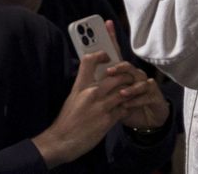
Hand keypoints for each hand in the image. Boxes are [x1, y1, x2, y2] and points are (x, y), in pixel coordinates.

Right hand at [32, 52, 131, 166]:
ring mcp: (101, 106)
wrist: (60, 142)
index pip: (89, 61)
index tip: (107, 57)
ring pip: (125, 91)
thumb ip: (85, 88)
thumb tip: (97, 79)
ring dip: (134, 90)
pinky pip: (125, 108)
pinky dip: (130, 106)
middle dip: (127, 76)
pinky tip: (130, 107)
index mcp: (80, 87)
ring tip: (137, 90)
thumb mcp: (72, 98)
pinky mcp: (108, 119)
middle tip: (131, 78)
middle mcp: (91, 93)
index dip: (100, 55)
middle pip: (117, 75)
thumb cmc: (66, 120)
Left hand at [103, 22, 170, 133]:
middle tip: (109, 71)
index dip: (112, 38)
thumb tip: (85, 70)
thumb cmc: (126, 105)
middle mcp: (134, 75)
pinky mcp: (154, 95)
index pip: (115, 53)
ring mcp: (145, 84)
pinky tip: (129, 104)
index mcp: (122, 73)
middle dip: (119, 66)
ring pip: (138, 80)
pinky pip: (146, 95)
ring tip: (121, 93)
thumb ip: (102, 83)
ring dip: (129, 86)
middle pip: (127, 66)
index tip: (106, 24)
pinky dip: (137, 100)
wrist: (146, 120)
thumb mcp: (111, 95)